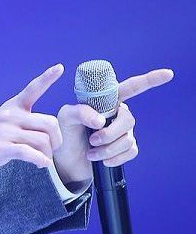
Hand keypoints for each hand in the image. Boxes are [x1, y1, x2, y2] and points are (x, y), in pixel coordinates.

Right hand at [0, 64, 64, 182]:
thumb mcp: (4, 123)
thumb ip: (24, 122)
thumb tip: (49, 132)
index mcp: (12, 107)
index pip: (32, 89)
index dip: (47, 78)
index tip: (60, 67)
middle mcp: (9, 115)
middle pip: (49, 123)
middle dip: (57, 140)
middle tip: (53, 150)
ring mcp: (4, 131)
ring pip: (43, 140)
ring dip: (48, 154)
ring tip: (42, 160)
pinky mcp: (0, 147)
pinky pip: (29, 153)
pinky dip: (40, 161)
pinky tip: (41, 164)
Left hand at [53, 68, 173, 186]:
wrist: (67, 159)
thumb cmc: (65, 131)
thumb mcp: (66, 117)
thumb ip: (79, 112)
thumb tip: (100, 120)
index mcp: (105, 100)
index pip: (131, 88)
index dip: (150, 80)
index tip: (168, 74)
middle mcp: (117, 113)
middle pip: (128, 120)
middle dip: (110, 134)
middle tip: (92, 140)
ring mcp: (122, 131)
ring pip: (128, 138)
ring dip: (108, 148)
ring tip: (91, 151)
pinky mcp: (124, 148)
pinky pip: (130, 152)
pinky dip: (115, 158)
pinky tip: (102, 160)